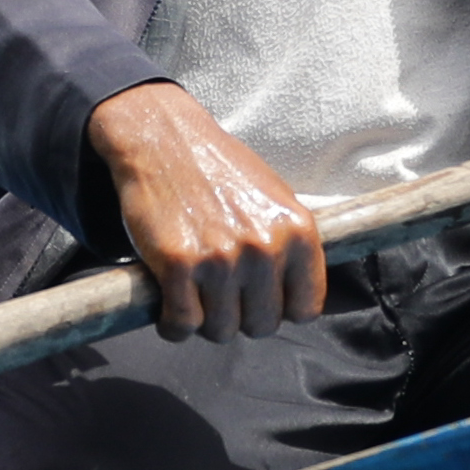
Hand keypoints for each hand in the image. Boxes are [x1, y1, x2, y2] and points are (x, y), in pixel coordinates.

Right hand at [88, 81, 324, 339]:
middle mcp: (265, 248)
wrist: (163, 140)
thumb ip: (289, 245)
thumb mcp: (274, 197)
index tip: (260, 302)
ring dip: (205, 323)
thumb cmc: (218, 168)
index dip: (280, 311)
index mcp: (297, 231)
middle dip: (240, 318)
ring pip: (222, 330)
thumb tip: (295, 292)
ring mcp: (221, 258)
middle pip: (262, 325)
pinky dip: (173, 325)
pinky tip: (169, 310)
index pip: (305, 309)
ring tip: (194, 301)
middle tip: (221, 299)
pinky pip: (183, 323)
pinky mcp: (178, 264)